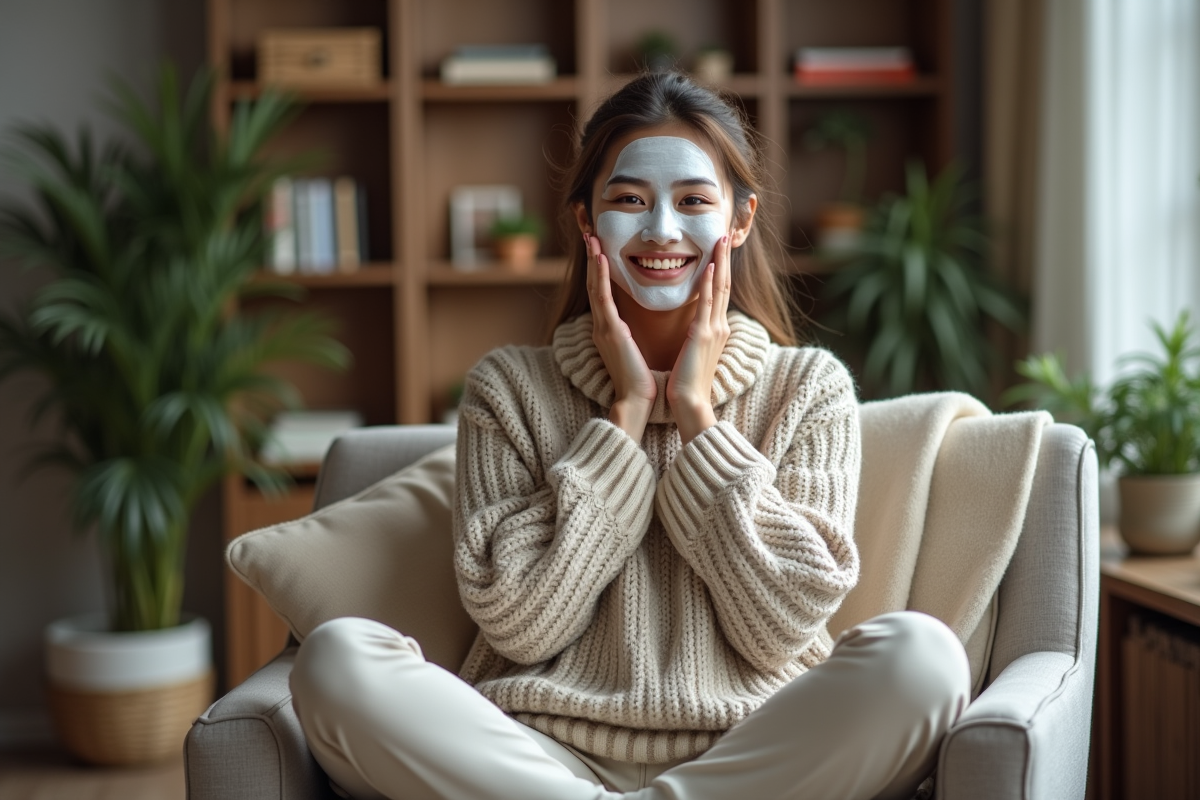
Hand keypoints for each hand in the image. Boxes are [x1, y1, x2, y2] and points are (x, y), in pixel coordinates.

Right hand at [585, 233, 655, 440]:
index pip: (603, 293)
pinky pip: (603, 298)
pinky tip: (601, 258)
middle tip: (591, 235)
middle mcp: (602, 326)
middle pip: (595, 285)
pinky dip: (600, 277)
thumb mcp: (634, 350)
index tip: (601, 249)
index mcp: (610, 329)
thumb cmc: (641, 380)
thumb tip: (634, 324)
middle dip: (593, 260)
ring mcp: (603, 327)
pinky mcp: (610, 331)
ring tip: (592, 238)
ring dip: (594, 261)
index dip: (600, 270)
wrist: (637, 400)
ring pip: (596, 287)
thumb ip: (631, 334)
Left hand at [667, 234, 731, 444]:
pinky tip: (711, 266)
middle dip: (725, 258)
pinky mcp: (703, 335)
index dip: (720, 269)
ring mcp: (713, 329)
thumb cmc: (687, 382)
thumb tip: (694, 325)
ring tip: (722, 239)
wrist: (690, 403)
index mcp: (715, 329)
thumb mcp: (693, 352)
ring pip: (721, 287)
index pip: (720, 292)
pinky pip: (708, 303)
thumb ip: (696, 335)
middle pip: (725, 283)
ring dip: (721, 262)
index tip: (719, 249)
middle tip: (726, 233)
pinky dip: (711, 283)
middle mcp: (719, 325)